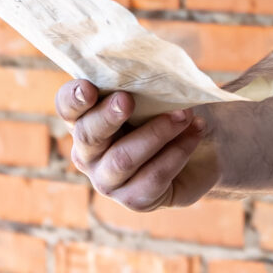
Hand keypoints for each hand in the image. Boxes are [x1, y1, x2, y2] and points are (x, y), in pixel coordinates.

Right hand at [57, 82, 218, 210]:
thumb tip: (152, 73)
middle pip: (88, 135)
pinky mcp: (134, 200)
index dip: (74, 98)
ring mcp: (107, 180)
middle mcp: (88, 153)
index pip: (67, 106)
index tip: (88, 88)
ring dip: (156, 132)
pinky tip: (195, 133)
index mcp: (84, 119)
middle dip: (108, 116)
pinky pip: (153, 176)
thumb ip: (144, 83)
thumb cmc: (170, 111)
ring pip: (123, 158)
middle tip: (127, 100)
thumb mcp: (155, 92)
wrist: (205, 148)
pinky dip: (177, 151)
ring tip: (184, 115)